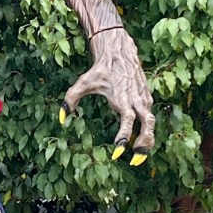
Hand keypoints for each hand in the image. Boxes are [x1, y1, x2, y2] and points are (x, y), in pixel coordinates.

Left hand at [59, 27, 154, 164]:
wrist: (118, 51)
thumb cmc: (99, 69)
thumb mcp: (82, 83)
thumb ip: (70, 100)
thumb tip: (61, 119)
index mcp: (122, 99)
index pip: (128, 122)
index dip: (124, 138)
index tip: (118, 152)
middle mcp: (136, 100)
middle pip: (147, 126)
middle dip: (144, 145)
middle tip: (135, 161)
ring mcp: (144, 99)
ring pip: (152, 123)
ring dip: (148, 140)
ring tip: (139, 155)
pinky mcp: (147, 97)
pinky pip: (149, 117)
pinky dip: (146, 130)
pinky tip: (137, 140)